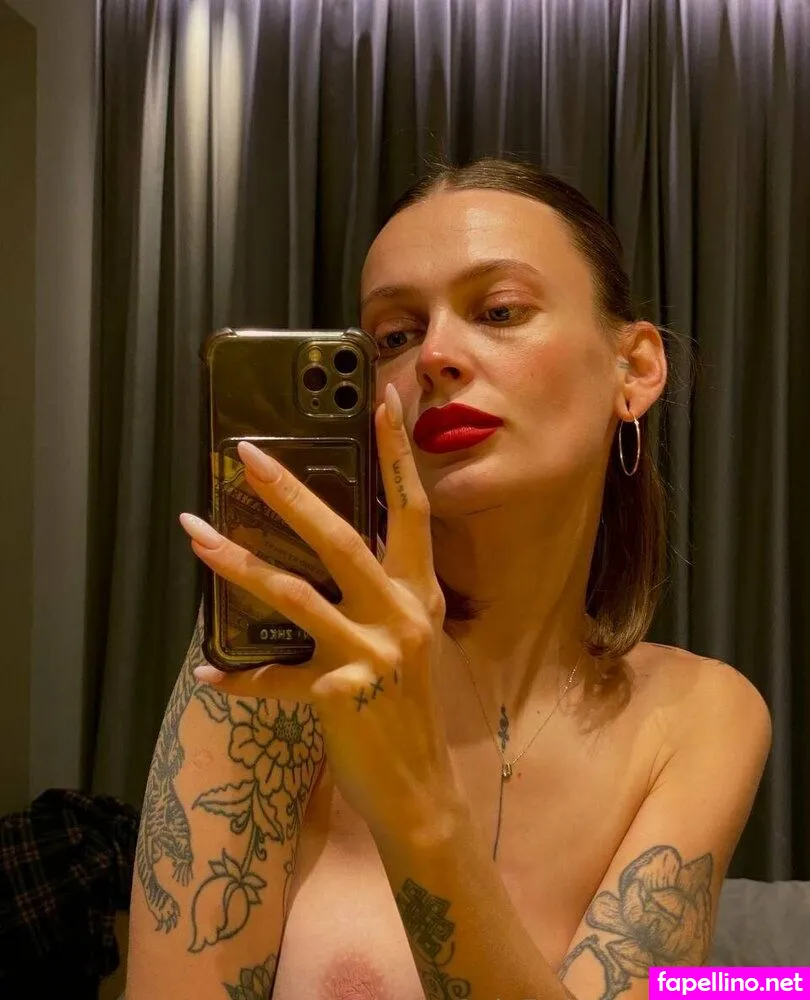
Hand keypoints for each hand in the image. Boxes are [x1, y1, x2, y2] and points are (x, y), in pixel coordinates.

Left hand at [179, 384, 460, 842]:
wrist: (420, 790)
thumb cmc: (408, 710)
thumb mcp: (408, 641)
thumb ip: (382, 595)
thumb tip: (330, 551)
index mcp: (419, 595)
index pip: (411, 510)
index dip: (398, 455)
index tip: (383, 403)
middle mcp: (400, 616)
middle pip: (340, 537)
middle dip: (289, 491)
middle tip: (246, 454)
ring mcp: (372, 654)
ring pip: (293, 593)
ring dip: (236, 562)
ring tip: (194, 534)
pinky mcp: (340, 694)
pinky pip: (276, 679)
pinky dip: (240, 678)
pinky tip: (208, 675)